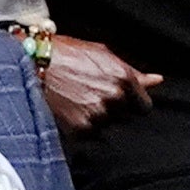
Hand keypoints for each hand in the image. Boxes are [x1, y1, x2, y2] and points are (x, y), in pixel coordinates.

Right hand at [31, 33, 158, 131]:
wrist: (32, 64)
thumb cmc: (67, 55)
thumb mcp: (102, 55)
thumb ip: (132, 71)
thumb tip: (157, 80)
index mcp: (123, 79)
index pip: (144, 106)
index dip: (134, 104)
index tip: (124, 102)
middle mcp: (113, 98)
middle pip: (126, 118)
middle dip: (115, 110)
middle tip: (93, 96)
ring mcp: (97, 116)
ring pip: (108, 127)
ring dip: (98, 119)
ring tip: (79, 101)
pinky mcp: (80, 129)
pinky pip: (90, 134)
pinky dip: (83, 126)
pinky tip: (71, 110)